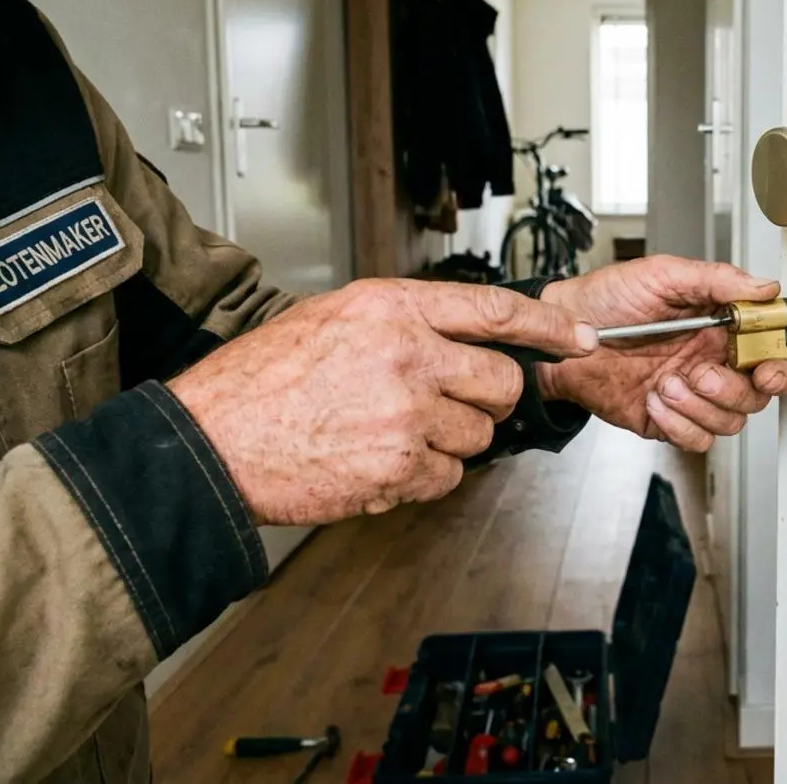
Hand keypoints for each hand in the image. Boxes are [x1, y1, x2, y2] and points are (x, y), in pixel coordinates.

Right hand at [168, 279, 597, 524]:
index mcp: (391, 307)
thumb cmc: (259, 382)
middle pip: (499, 384)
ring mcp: (406, 413)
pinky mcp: (398, 467)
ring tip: (383, 434)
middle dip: (481, 401)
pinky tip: (373, 463)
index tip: (576, 336)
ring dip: (445, 443)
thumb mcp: (331, 318)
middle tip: (440, 406)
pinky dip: (419, 478)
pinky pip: (446, 477)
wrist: (210, 443)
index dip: (546, 325)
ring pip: (476, 436)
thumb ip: (401, 322)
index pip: (493, 310)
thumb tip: (460, 337)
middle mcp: (407, 354)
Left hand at [538, 256, 786, 450]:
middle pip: (757, 393)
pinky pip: (696, 439)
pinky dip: (680, 426)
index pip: (770, 350)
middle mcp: (710, 361)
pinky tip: (655, 401)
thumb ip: (716, 280)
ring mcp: (690, 394)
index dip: (781, 363)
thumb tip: (763, 287)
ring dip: (700, 407)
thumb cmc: (606, 300)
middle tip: (703, 374)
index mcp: (719, 326)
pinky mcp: (667, 420)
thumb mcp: (663, 275)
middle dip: (736, 390)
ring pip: (730, 420)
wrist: (560, 337)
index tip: (769, 365)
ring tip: (666, 383)